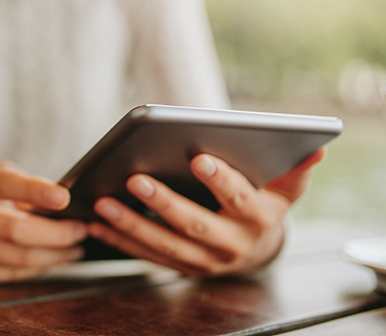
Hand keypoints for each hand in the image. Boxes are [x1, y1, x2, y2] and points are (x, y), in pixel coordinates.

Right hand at [0, 162, 87, 283]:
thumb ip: (16, 181)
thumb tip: (58, 201)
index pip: (1, 184)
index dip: (33, 190)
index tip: (63, 197)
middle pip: (14, 230)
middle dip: (55, 233)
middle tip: (80, 229)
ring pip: (16, 258)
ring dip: (53, 255)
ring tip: (75, 247)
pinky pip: (10, 274)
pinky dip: (37, 267)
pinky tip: (53, 259)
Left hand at [88, 148, 325, 275]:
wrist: (255, 248)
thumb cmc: (263, 201)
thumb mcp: (284, 187)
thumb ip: (294, 167)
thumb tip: (317, 147)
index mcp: (257, 217)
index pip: (238, 197)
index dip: (221, 179)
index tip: (197, 156)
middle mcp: (232, 244)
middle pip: (195, 225)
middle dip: (164, 203)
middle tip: (134, 179)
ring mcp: (205, 261)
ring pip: (165, 246)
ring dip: (132, 226)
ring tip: (103, 203)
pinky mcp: (182, 268)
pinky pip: (148, 256)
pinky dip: (121, 241)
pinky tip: (98, 223)